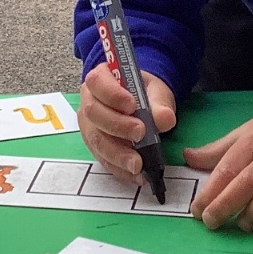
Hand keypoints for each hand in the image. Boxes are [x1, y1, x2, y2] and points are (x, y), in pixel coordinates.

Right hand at [79, 64, 177, 185]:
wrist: (141, 105)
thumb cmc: (144, 93)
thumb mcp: (156, 91)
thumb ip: (160, 102)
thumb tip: (164, 119)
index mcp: (100, 78)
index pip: (98, 82)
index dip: (112, 95)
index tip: (132, 105)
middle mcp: (88, 101)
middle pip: (94, 113)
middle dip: (117, 126)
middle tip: (140, 134)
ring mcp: (89, 125)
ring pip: (96, 139)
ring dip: (117, 154)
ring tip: (137, 164)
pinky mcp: (94, 145)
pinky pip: (102, 158)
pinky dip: (119, 168)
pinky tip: (135, 174)